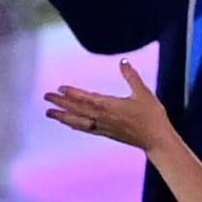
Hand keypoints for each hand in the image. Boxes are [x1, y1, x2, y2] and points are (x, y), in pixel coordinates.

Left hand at [46, 66, 173, 152]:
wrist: (156, 140)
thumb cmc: (151, 116)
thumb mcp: (143, 92)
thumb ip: (131, 76)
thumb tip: (123, 61)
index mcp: (110, 106)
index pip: (86, 98)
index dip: (72, 93)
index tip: (60, 88)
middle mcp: (103, 118)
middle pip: (78, 110)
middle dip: (61, 103)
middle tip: (46, 97)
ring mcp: (103, 127)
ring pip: (78, 121)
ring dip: (63, 116)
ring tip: (49, 113)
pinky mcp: (106, 134)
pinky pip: (85, 129)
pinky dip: (74, 125)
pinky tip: (68, 123)